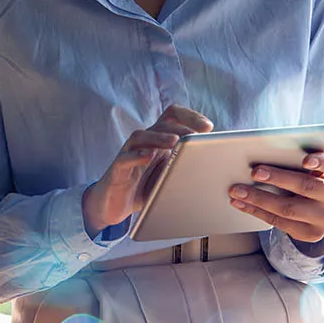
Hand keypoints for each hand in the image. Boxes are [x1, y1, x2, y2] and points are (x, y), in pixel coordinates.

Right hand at [83, 105, 213, 233]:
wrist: (114, 205)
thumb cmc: (143, 188)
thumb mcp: (168, 175)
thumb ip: (183, 166)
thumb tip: (210, 164)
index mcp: (158, 141)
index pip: (173, 117)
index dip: (190, 117)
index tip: (208, 127)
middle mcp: (143, 144)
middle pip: (161, 124)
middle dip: (181, 127)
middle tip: (197, 135)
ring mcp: (128, 155)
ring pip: (140, 136)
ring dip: (159, 137)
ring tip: (174, 141)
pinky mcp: (117, 170)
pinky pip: (124, 159)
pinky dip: (136, 156)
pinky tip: (147, 156)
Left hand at [227, 150, 323, 242]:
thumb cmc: (317, 174)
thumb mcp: (319, 163)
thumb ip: (308, 153)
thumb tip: (279, 145)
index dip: (323, 163)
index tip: (305, 159)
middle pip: (307, 187)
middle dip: (278, 178)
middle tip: (255, 171)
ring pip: (288, 208)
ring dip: (259, 198)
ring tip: (236, 189)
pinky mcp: (311, 234)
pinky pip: (279, 222)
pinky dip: (256, 211)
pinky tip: (240, 202)